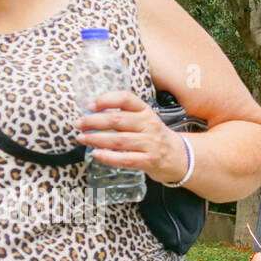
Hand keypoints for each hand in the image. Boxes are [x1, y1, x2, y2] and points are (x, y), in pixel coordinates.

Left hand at [75, 91, 189, 184]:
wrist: (181, 157)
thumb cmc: (156, 137)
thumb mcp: (145, 120)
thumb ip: (124, 116)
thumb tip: (92, 114)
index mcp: (146, 111)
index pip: (125, 99)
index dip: (105, 99)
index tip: (89, 104)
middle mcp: (148, 125)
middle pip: (117, 119)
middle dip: (93, 121)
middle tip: (79, 123)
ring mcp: (150, 144)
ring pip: (118, 140)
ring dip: (96, 139)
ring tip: (82, 138)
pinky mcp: (149, 161)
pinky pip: (125, 159)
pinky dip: (108, 157)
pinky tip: (97, 154)